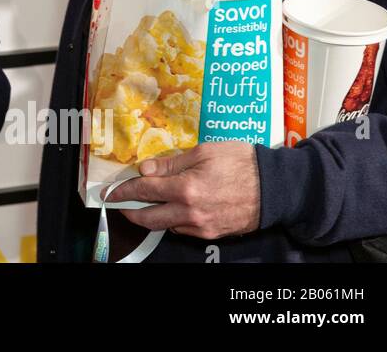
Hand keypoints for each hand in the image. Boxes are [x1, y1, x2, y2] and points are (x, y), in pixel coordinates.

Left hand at [106, 142, 260, 238]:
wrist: (276, 187)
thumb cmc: (242, 162)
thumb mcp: (204, 152)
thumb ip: (170, 164)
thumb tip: (144, 170)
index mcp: (186, 188)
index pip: (144, 191)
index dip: (123, 190)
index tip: (110, 191)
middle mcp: (191, 212)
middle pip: (148, 217)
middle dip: (129, 211)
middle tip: (118, 203)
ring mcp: (201, 226)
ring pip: (165, 225)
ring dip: (150, 216)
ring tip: (143, 204)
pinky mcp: (212, 234)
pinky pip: (183, 230)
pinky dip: (171, 220)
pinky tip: (171, 208)